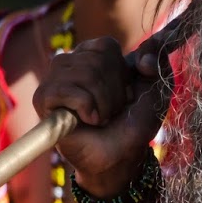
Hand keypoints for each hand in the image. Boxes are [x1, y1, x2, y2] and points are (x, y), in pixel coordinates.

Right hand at [34, 37, 169, 194]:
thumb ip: (158, 62)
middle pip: (97, 61)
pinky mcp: (43, 99)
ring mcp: (54, 80)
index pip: (106, 46)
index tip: (127, 92)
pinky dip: (87, 108)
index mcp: (92, 55)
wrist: (121, 156)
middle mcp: (69, 62)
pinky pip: (69, 92)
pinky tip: (88, 121)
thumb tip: (146, 52)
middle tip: (112, 110)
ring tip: (100, 117)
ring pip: (84, 75)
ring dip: (103, 103)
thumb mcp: (156, 89)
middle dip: (114, 92)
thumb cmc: (134, 122)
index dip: (122, 73)